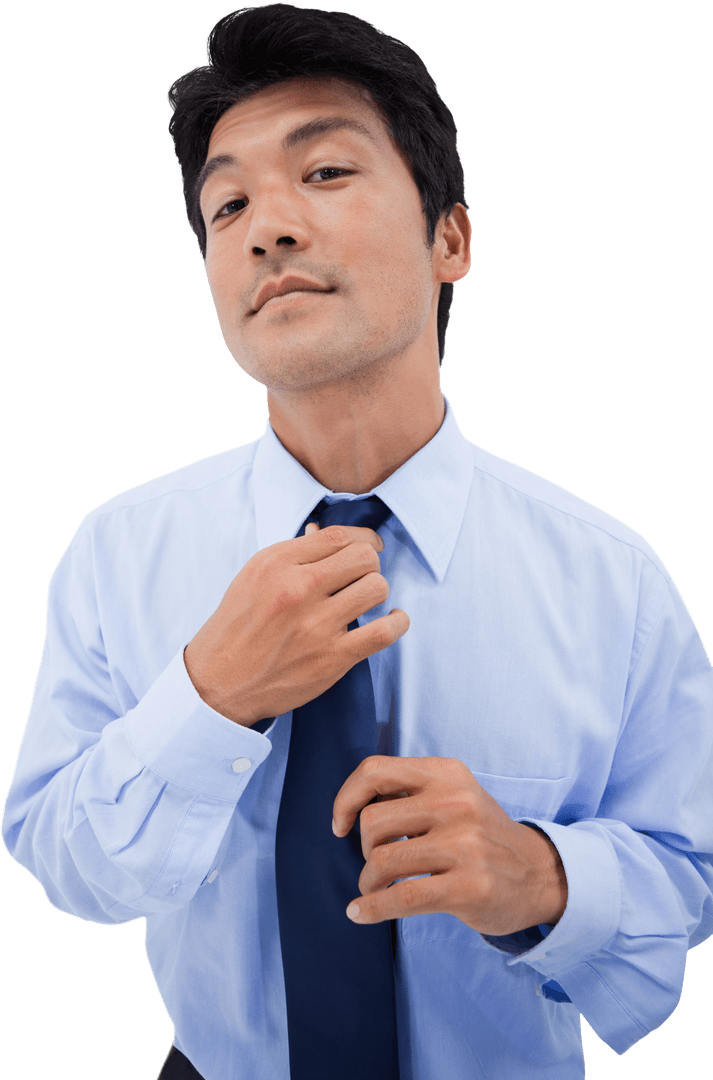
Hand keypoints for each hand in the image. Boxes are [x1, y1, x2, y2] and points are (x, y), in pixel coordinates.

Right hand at [184, 522, 408, 724]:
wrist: (219, 681)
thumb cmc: (239, 625)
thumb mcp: (255, 577)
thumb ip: (293, 555)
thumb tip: (322, 534)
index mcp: (276, 564)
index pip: (337, 536)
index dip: (363, 539)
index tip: (371, 547)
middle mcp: (297, 590)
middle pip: (363, 558)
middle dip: (369, 565)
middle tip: (361, 578)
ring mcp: (316, 625)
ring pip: (377, 588)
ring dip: (377, 592)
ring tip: (367, 600)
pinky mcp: (332, 658)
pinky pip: (384, 631)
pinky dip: (398, 622)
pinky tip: (394, 620)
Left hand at [332, 756, 567, 935]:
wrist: (540, 873)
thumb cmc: (482, 834)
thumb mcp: (454, 794)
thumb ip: (409, 792)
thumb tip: (351, 805)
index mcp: (447, 774)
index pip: (375, 771)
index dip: (346, 798)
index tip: (340, 824)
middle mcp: (456, 803)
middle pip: (372, 822)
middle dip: (365, 849)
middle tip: (378, 863)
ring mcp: (465, 846)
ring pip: (382, 861)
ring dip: (369, 881)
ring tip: (377, 888)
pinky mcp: (468, 888)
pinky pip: (400, 898)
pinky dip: (371, 908)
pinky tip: (360, 913)